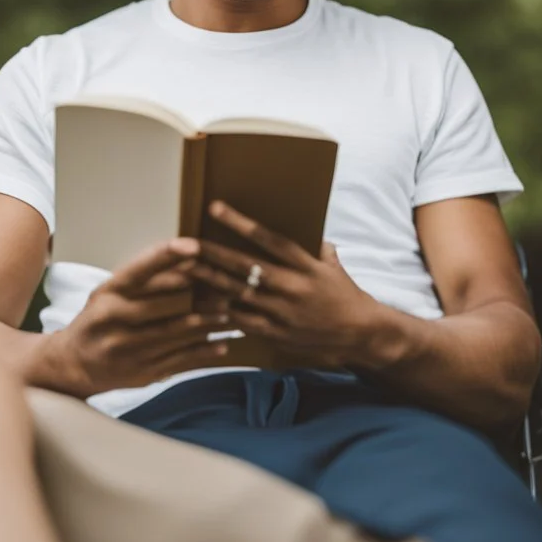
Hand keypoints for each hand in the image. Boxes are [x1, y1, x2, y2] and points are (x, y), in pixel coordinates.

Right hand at [42, 238, 230, 398]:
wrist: (71, 364)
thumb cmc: (98, 318)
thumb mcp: (111, 291)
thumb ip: (144, 278)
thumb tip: (191, 259)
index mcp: (109, 292)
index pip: (140, 269)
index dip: (168, 255)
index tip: (196, 245)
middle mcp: (115, 318)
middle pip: (167, 303)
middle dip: (202, 294)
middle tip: (230, 285)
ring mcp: (127, 349)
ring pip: (177, 333)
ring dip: (209, 323)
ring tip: (232, 313)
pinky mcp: (139, 373)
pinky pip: (178, 362)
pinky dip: (203, 354)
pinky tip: (222, 345)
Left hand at [190, 202, 375, 368]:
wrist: (360, 334)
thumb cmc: (344, 292)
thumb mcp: (331, 263)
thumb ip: (312, 245)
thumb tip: (300, 223)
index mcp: (305, 265)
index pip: (268, 238)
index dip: (240, 223)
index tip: (215, 207)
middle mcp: (292, 287)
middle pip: (244, 267)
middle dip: (211, 254)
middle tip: (182, 243)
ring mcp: (282, 313)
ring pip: (237, 294)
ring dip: (208, 281)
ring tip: (182, 268)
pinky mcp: (276, 334)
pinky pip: (242, 321)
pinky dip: (222, 310)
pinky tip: (200, 301)